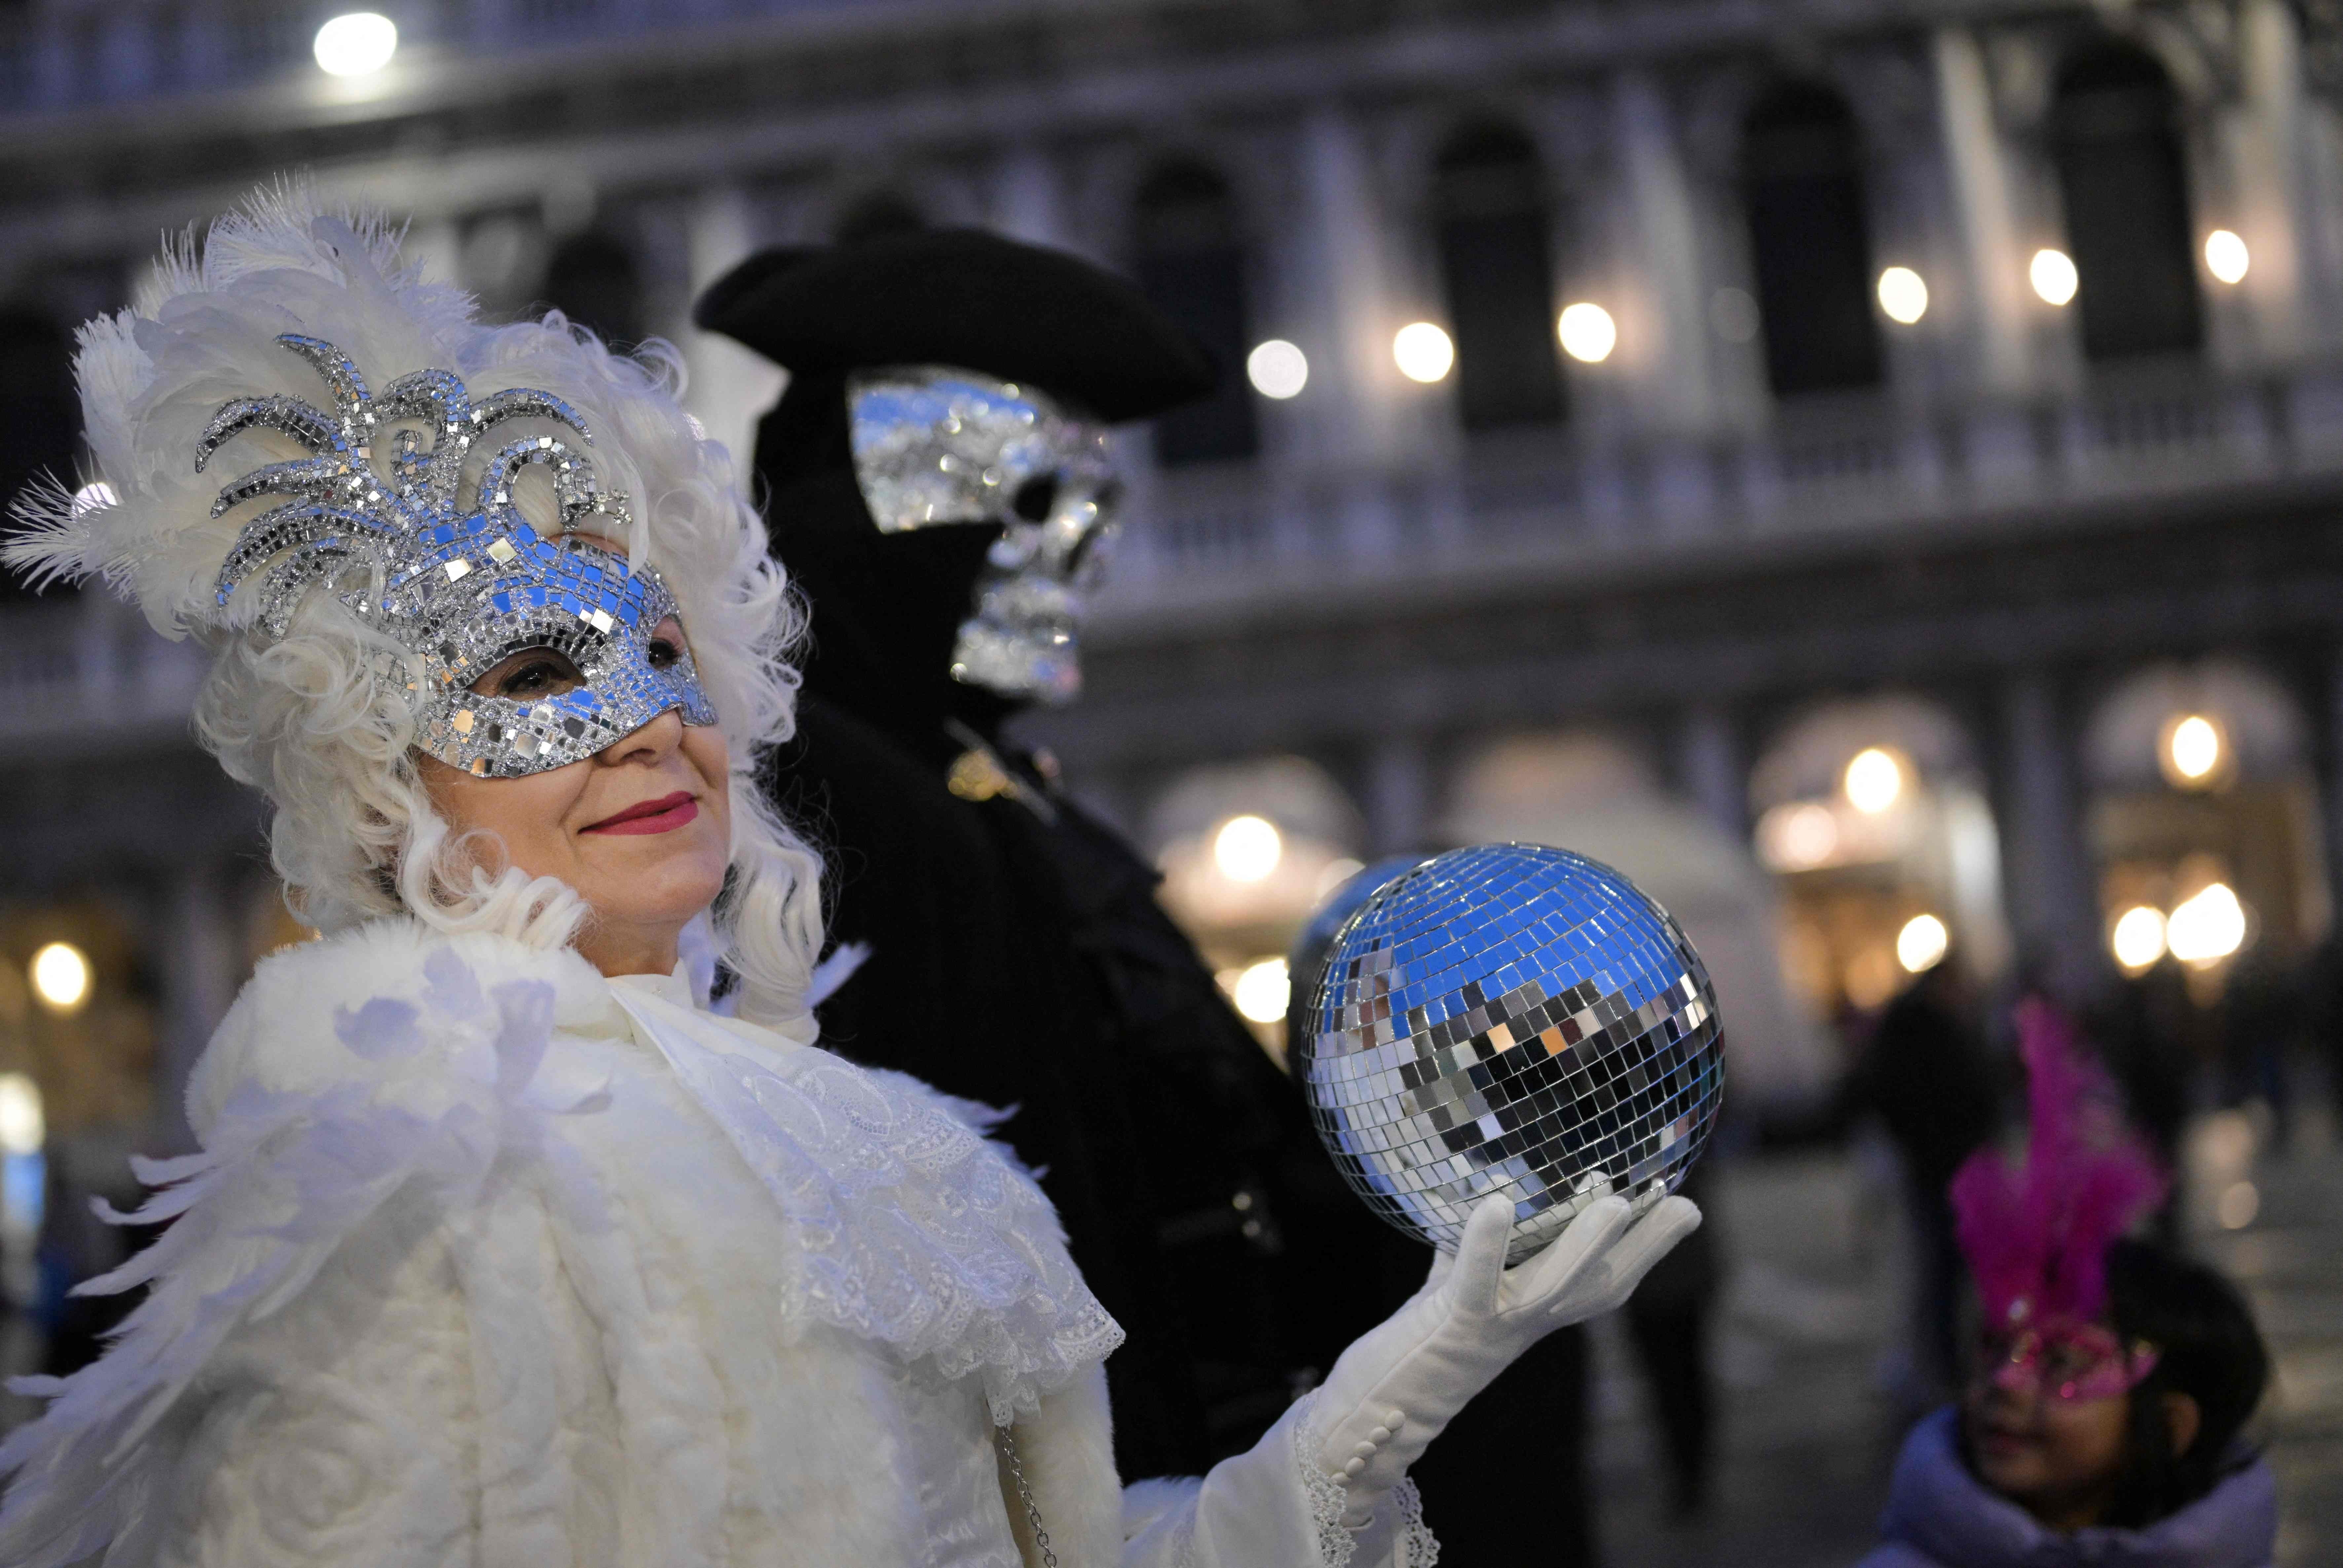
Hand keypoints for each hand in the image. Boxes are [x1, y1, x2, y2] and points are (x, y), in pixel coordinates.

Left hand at [1310, 1180, 1701, 1525]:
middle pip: (1599, 1287)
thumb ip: (1473, 1242)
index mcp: (1538, 1312)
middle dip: (1644, 1248)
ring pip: (1551, 1288)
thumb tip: (1490, 1180)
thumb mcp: (1456, 1283)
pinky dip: (1485, 1245)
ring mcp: (1495, 1327)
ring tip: (1615, 1202)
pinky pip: (1474, 1282)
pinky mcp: (1454, 1324)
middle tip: (1684, 1205)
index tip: (1685, 1207)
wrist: (1378, 1409)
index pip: (1605, 1279)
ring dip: (1584, 1247)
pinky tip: (1496, 1203)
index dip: (1647, 1248)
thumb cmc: (1422, 1339)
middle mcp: (1528, 1324)